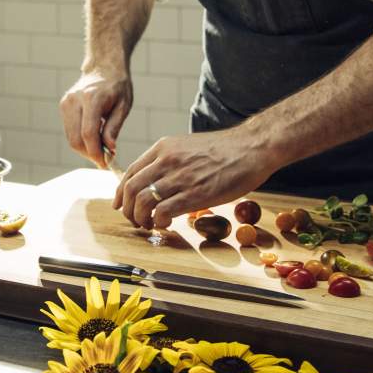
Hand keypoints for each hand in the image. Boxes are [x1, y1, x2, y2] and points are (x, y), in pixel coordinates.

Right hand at [60, 70, 132, 166]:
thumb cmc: (117, 86)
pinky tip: (94, 139)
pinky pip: (69, 131)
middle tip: (104, 160)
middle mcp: (74, 100)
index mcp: (91, 98)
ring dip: (84, 149)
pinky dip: (80, 140)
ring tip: (101, 150)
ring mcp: (66, 103)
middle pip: (76, 139)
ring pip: (70, 138)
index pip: (88, 133)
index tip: (105, 163)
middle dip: (90, 154)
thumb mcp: (124, 106)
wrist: (103, 67)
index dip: (96, 153)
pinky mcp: (63, 106)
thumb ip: (114, 127)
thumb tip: (109, 149)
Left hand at [113, 127, 274, 227]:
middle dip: (126, 209)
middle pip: (131, 188)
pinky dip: (159, 222)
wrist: (252, 147)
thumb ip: (169, 160)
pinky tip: (166, 225)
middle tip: (134, 220)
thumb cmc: (223, 150)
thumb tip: (155, 181)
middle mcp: (167, 160)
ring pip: (143, 201)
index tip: (120, 205)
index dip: (121, 192)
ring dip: (140, 219)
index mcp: (163, 148)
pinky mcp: (195, 194)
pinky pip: (164, 212)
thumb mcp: (187, 146)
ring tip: (149, 225)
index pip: (129, 172)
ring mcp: (180, 177)